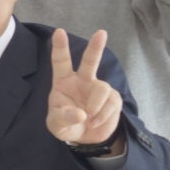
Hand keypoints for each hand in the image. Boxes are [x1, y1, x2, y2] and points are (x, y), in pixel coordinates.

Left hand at [47, 28, 123, 147]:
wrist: (85, 137)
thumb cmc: (66, 125)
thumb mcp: (57, 126)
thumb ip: (64, 119)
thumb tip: (81, 114)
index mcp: (64, 82)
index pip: (61, 62)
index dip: (60, 47)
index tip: (59, 32)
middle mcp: (82, 80)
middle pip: (90, 61)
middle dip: (96, 47)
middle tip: (101, 33)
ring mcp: (98, 88)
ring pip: (102, 90)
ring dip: (95, 107)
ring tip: (89, 118)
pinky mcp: (113, 98)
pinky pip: (111, 104)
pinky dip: (102, 116)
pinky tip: (95, 122)